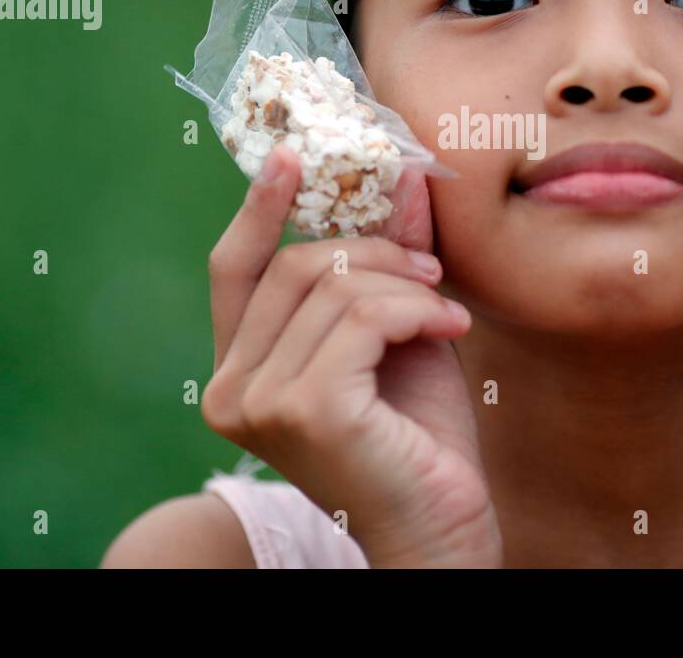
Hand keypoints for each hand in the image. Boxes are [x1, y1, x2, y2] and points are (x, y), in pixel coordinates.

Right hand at [201, 146, 502, 566]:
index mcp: (239, 372)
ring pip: (332, 286)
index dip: (258, 209)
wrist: (444, 525)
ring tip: (446, 312)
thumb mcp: (399, 330)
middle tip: (430, 269)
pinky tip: (452, 331)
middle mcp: (231, 391)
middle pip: (291, 265)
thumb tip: (400, 173)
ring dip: (406, 284)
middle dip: (373, 250)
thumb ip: (388, 259)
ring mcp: (259, 404)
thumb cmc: (416, 436)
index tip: (295, 157)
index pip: (231, 271)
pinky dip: (416, 310)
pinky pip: (363, 316)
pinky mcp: (305, 410)